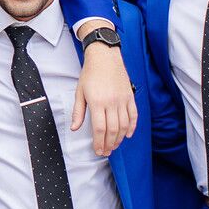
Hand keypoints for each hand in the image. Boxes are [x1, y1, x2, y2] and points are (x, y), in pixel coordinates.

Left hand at [72, 32, 137, 155]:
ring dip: (119, 138)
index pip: (100, 128)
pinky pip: (134, 115)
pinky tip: (127, 135)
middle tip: (106, 152)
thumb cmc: (90, 73)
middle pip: (113, 129)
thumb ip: (78, 112)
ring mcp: (122, 99)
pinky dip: (132, 127)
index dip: (99, 142)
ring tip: (114, 146)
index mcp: (97, 102)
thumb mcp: (79, 92)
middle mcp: (111, 102)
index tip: (98, 150)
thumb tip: (74, 128)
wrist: (104, 57)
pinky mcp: (130, 96)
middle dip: (109, 144)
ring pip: (124, 125)